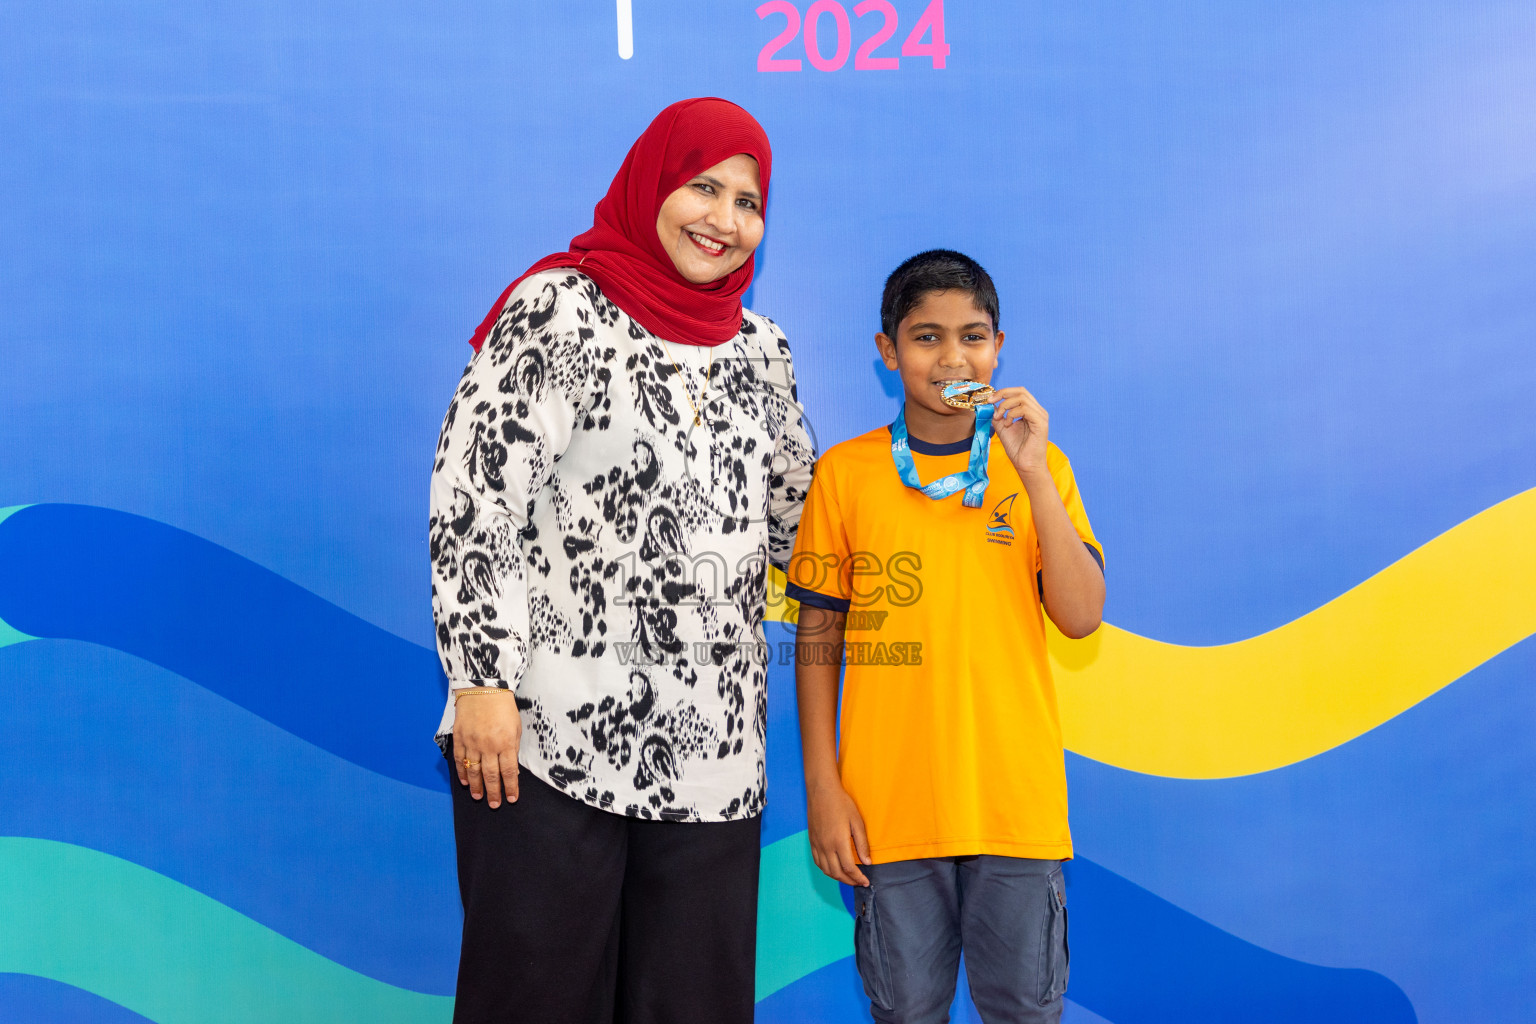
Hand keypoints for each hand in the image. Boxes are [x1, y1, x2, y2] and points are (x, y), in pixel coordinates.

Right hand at [452, 689, 521, 807]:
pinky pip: (460, 760)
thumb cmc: (503, 707)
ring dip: (477, 786)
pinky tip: (465, 782)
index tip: (511, 799)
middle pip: (491, 775)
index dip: (510, 788)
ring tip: (479, 797)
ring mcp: (472, 743)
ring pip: (474, 771)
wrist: (483, 688)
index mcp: (506, 743)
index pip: (509, 772)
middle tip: (494, 805)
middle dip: (494, 793)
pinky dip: (462, 773)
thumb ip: (512, 748)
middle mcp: (488, 746)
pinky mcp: (460, 738)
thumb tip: (510, 769)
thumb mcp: (516, 727)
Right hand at [807, 777, 871, 885]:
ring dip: (837, 877)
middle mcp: (826, 846)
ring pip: (826, 870)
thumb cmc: (841, 803)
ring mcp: (817, 844)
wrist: (821, 791)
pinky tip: (834, 869)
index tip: (865, 881)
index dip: (858, 878)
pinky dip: (826, 870)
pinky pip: (817, 862)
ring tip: (848, 878)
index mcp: (839, 842)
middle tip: (859, 882)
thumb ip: (862, 844)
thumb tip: (867, 862)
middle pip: (837, 873)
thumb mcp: (857, 822)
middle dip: (849, 881)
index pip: (849, 868)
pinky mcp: (812, 841)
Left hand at [986, 386, 1048, 479]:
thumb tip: (989, 404)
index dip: (1002, 392)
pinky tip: (1008, 424)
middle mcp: (1037, 411)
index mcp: (1030, 411)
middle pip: (1021, 391)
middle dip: (1002, 394)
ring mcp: (1040, 416)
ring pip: (1022, 398)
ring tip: (1000, 419)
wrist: (1026, 465)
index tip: (989, 400)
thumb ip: (998, 415)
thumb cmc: (1017, 449)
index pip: (1018, 392)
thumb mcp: (1003, 428)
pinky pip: (1025, 409)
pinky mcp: (1041, 423)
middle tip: (990, 402)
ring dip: (1006, 406)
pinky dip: (1012, 414)